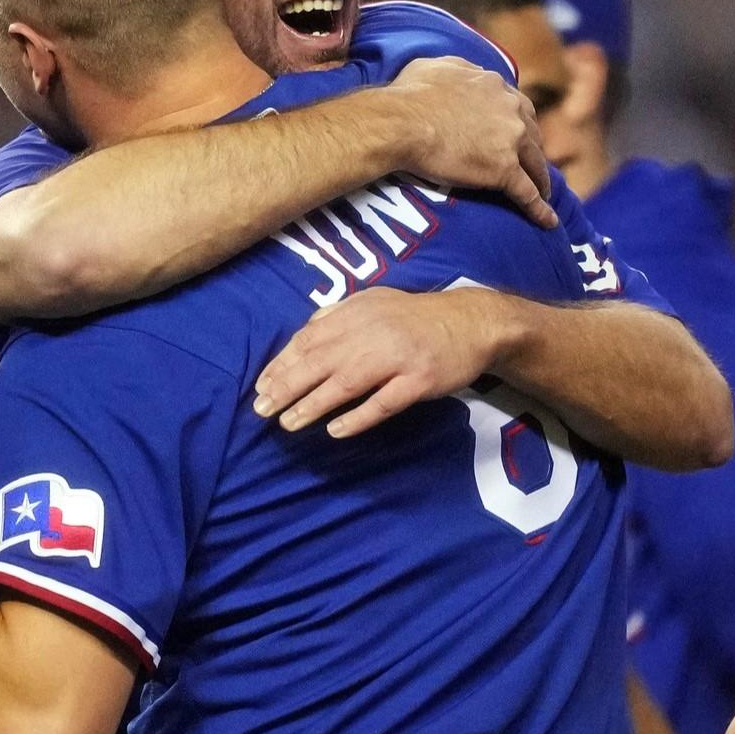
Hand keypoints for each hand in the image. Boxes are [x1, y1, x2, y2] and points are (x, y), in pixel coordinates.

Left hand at [253, 285, 506, 437]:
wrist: (472, 323)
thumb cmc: (416, 318)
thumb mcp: (375, 303)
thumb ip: (338, 315)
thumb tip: (303, 331)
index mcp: (357, 312)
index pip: (309, 339)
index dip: (282, 364)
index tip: (261, 386)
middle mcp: (373, 331)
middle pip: (320, 361)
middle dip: (287, 387)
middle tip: (262, 409)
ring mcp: (397, 356)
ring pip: (346, 382)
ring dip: (313, 405)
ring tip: (289, 423)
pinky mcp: (419, 380)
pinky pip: (383, 401)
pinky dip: (357, 417)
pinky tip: (335, 430)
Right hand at [385, 56, 555, 229]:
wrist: (402, 123)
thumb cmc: (411, 94)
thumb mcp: (438, 66)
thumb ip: (461, 67)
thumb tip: (466, 72)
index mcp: (496, 86)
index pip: (519, 106)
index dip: (520, 122)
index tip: (517, 134)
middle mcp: (510, 110)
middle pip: (532, 134)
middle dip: (533, 150)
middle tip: (530, 164)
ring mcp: (510, 141)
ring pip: (535, 164)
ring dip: (541, 179)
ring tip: (543, 192)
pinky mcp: (503, 170)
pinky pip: (527, 193)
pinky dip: (540, 209)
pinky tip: (547, 222)